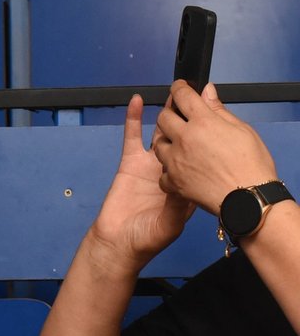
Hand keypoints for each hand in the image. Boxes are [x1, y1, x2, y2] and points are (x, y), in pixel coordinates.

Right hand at [88, 94, 194, 273]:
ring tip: (177, 92)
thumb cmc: (148, 238)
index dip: (208, 136)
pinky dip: (133, 118)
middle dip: (190, 119)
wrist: (119, 243)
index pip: (201, 155)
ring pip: (162, 133)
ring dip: (168, 113)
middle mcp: (172, 170)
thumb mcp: (171, 223)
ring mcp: (150, 165)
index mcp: (187, 184)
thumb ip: (179, 203)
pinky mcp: (130, 162)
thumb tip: (188, 184)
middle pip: (185, 138)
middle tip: (196, 95)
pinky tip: (137, 101)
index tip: (215, 116)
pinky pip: (132, 136)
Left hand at [153, 81, 279, 213]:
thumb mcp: (243, 132)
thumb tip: (207, 91)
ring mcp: (175, 161)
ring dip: (167, 142)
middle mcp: (184, 138)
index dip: (179, 88)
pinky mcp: (174, 181)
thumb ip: (219, 110)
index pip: (183, 96)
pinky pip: (163, 173)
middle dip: (170, 114)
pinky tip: (180, 171)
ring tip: (180, 146)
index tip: (179, 87)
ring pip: (159, 144)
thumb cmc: (252, 166)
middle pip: (163, 117)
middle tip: (180, 118)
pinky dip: (170, 171)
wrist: (250, 201)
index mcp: (203, 122)